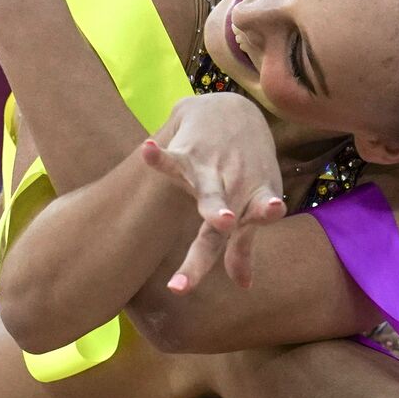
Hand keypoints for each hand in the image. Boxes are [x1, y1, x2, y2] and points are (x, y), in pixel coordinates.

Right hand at [140, 95, 285, 292]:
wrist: (236, 111)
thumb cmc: (246, 166)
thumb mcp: (251, 203)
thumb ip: (242, 246)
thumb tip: (244, 286)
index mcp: (249, 205)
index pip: (245, 233)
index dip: (246, 250)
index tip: (245, 280)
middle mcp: (234, 188)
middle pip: (222, 221)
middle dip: (224, 228)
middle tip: (228, 232)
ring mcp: (212, 170)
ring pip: (207, 189)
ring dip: (212, 202)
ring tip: (220, 217)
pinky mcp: (189, 153)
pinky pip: (172, 158)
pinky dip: (160, 156)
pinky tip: (148, 150)